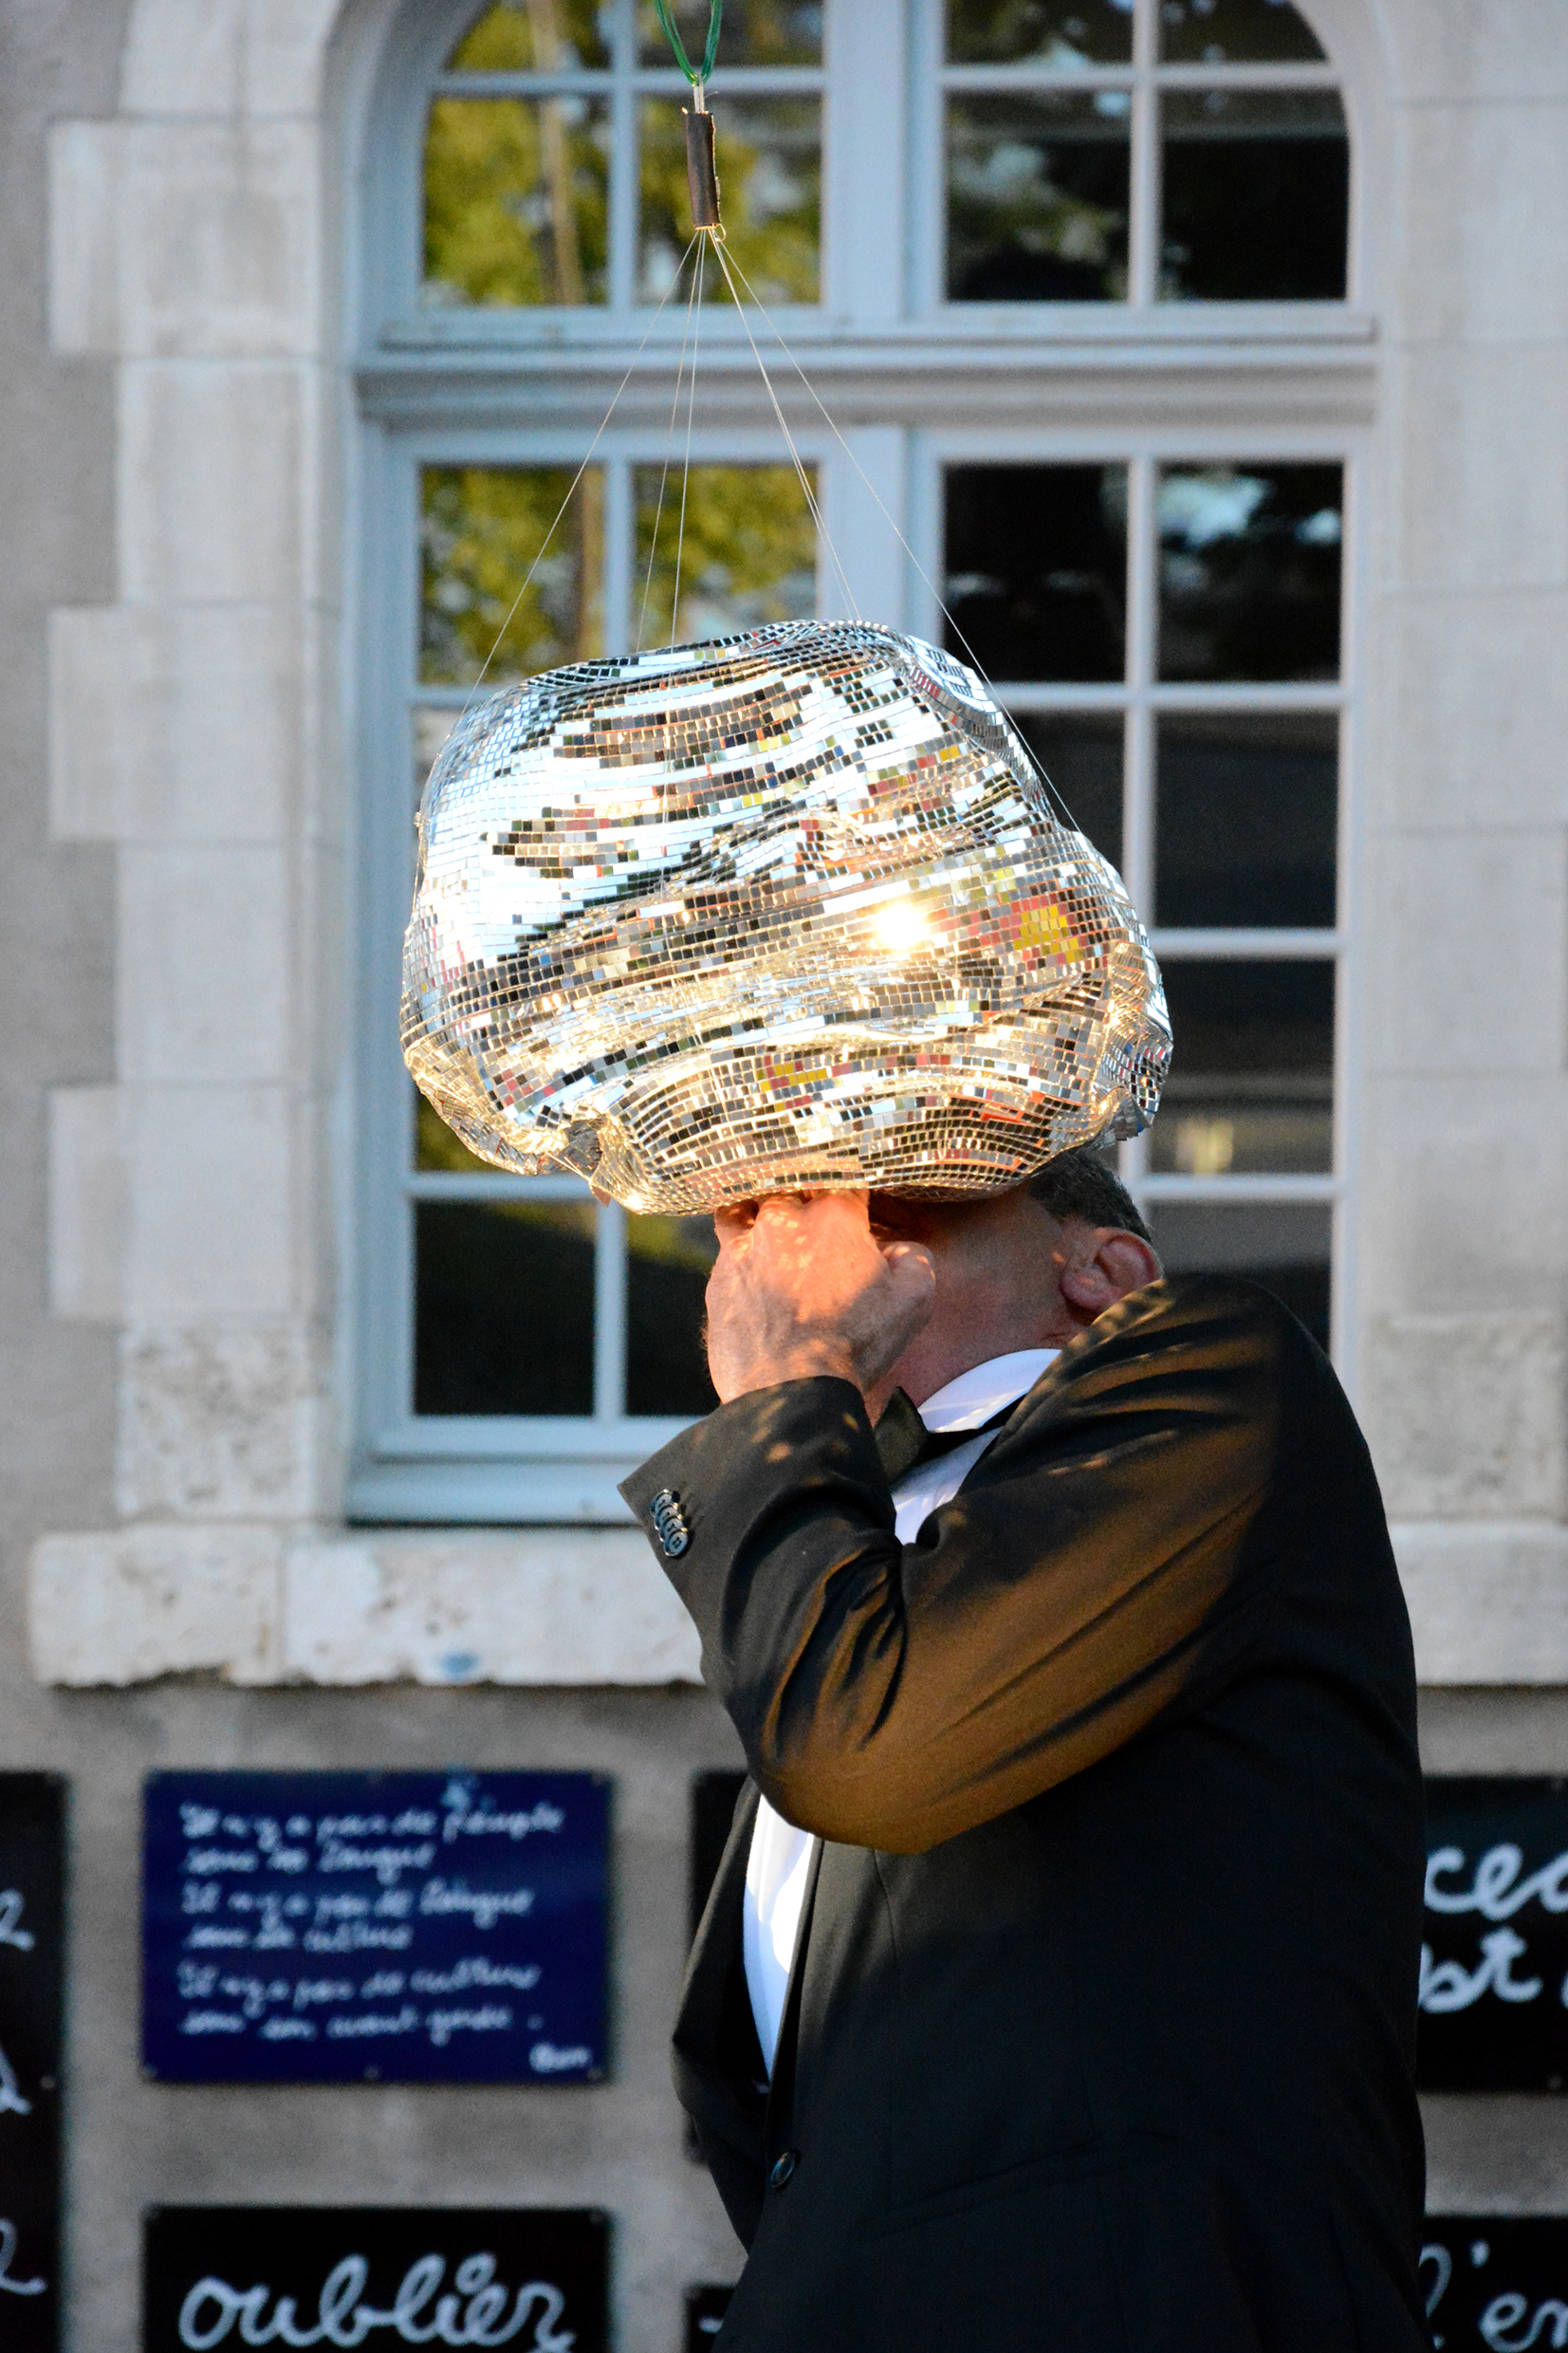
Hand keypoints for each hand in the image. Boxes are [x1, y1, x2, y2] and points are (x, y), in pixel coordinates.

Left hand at [704, 1191, 936, 1404]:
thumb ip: (913, 1258)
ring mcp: (744, 1246)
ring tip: (772, 1232)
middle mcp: (783, 1219)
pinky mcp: (718, 1277)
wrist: (790, 1389)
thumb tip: (896, 1249)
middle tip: (815, 1222)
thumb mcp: (913, 1301)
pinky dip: (739, 1252)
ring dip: (760, 1212)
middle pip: (791, 1187)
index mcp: (834, 1216)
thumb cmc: (854, 1343)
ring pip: (747, 1207)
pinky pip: (726, 1248)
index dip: (854, 1191)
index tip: (857, 1205)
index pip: (845, 1180)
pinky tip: (749, 1267)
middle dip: (805, 1200)